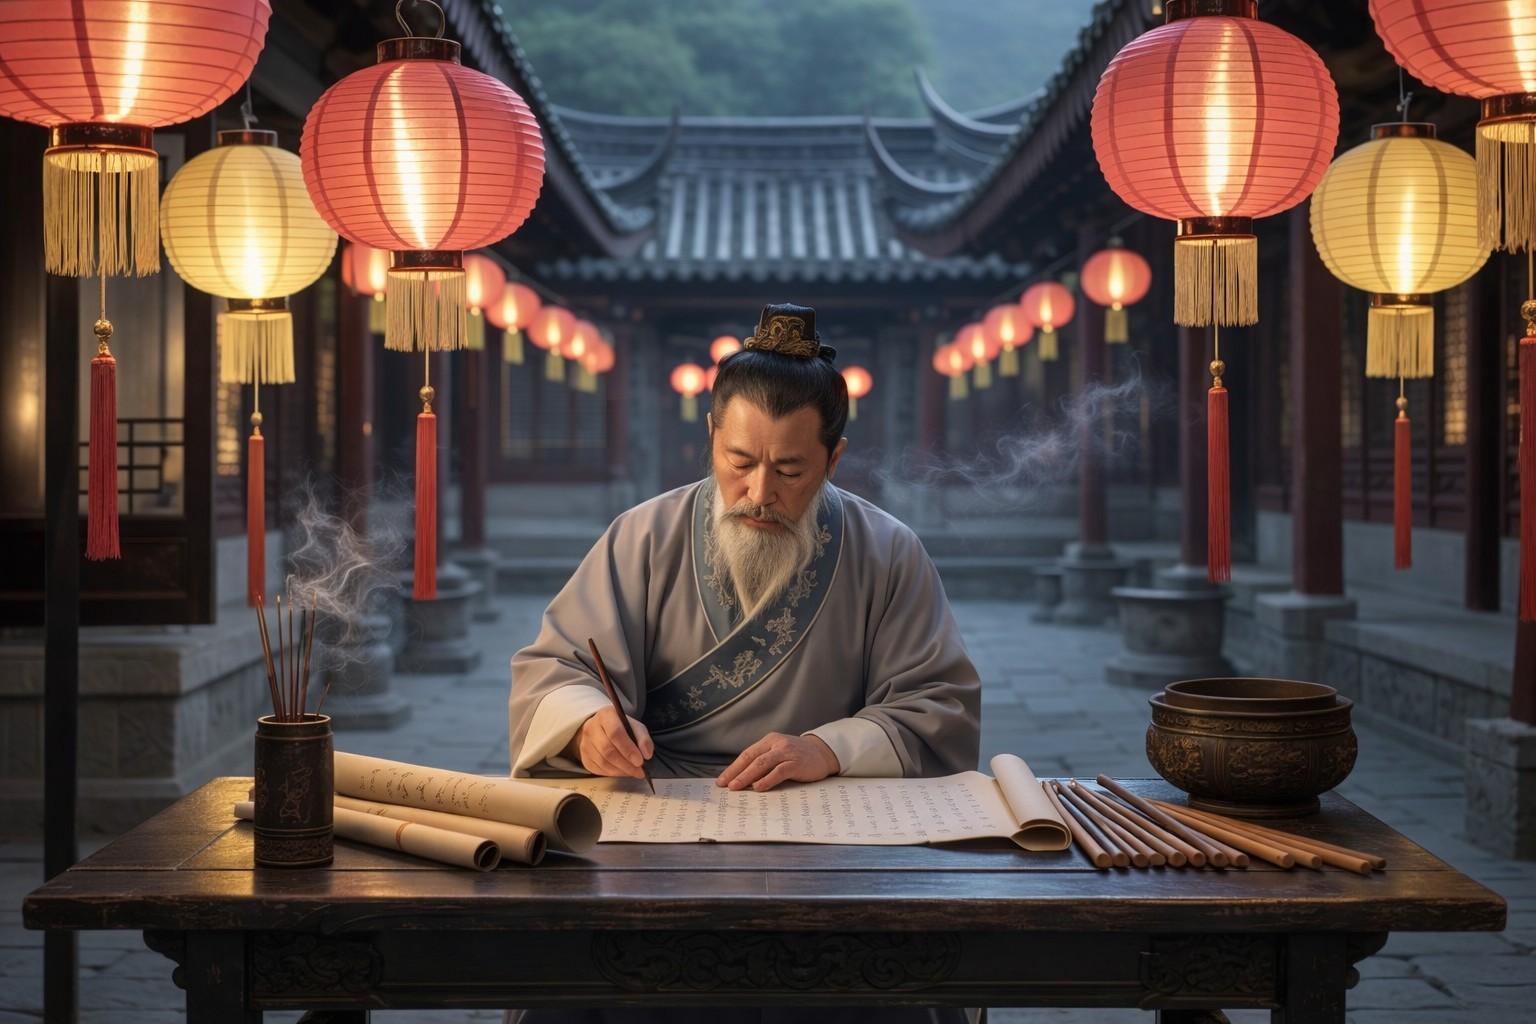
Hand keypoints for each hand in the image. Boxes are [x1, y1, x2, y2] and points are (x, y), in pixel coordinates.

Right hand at [572, 706, 653, 778]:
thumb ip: (643, 738)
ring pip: (602, 762)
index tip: (640, 761)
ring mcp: (585, 743)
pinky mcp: (584, 757)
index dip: (628, 749)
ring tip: (633, 772)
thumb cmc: (621, 727)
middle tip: (640, 771)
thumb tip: (646, 754)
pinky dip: (613, 773)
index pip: (615, 733)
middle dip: (626, 764)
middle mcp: (591, 728)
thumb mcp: (635, 726)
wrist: (602, 729)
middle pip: (607, 750)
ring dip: (621, 770)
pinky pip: (598, 769)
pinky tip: (622, 771)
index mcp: (605, 715)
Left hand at [716, 732, 839, 791]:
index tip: (722, 780)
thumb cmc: (798, 756)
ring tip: (737, 787)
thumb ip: (764, 761)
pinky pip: (779, 771)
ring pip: (762, 764)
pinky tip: (758, 787)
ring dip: (747, 776)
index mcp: (769, 741)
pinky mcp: (796, 763)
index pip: (747, 754)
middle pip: (752, 758)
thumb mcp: (779, 753)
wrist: (823, 753)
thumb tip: (743, 778)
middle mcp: (776, 744)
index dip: (733, 767)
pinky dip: (767, 780)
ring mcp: (787, 753)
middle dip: (736, 772)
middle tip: (725, 785)